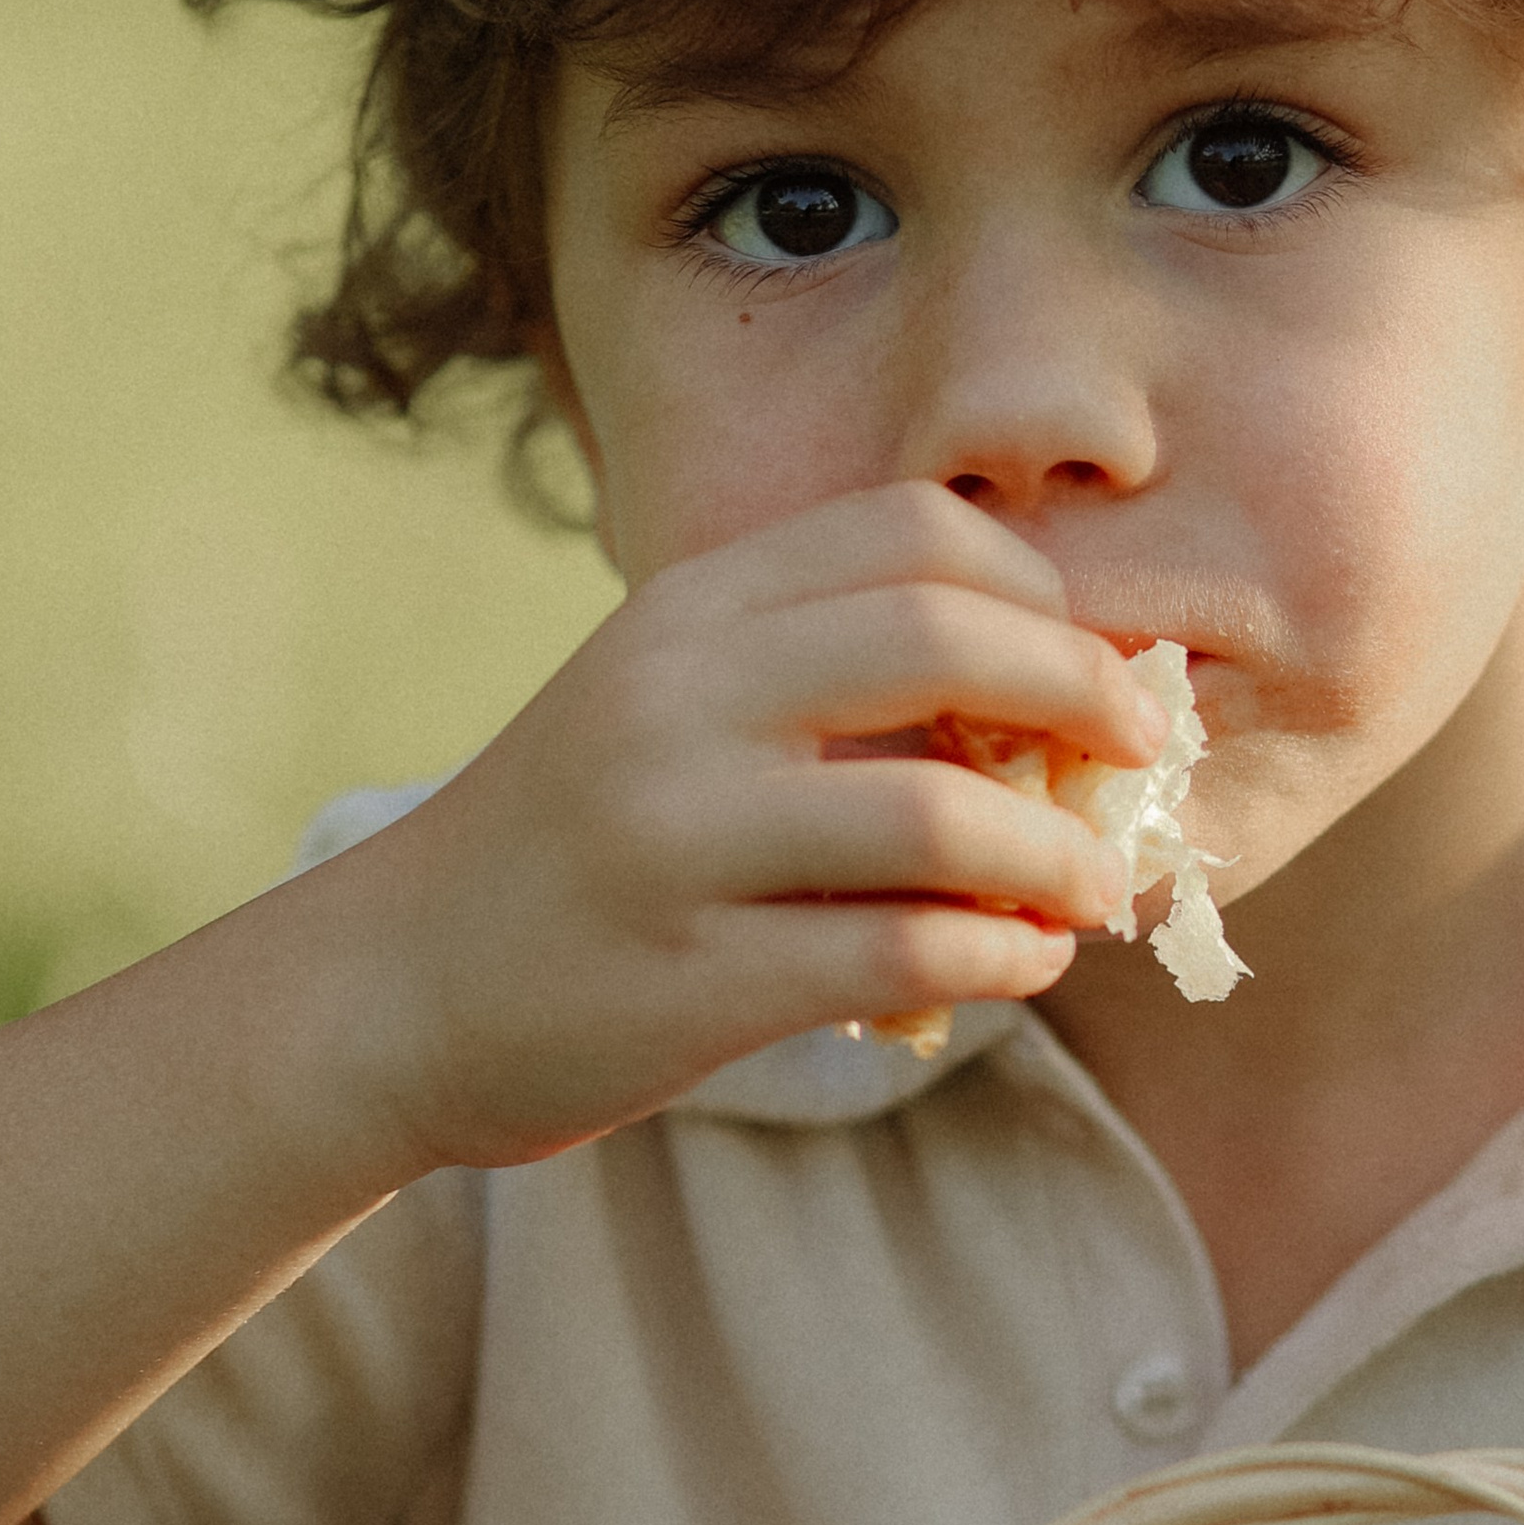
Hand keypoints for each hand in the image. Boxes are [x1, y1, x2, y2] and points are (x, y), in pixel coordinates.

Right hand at [321, 482, 1169, 1169]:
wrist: (386, 991)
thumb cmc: (569, 851)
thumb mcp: (664, 709)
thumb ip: (812, 678)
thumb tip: (1045, 700)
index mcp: (686, 611)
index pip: (914, 533)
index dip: (1041, 594)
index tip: (1090, 667)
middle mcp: (679, 698)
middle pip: (951, 638)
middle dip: (1087, 695)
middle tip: (1136, 760)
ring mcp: (679, 838)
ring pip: (943, 814)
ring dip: (1061, 859)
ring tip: (1096, 892)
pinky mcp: (691, 975)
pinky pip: (902, 951)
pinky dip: (999, 959)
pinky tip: (1021, 965)